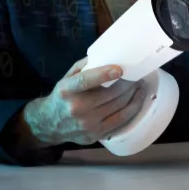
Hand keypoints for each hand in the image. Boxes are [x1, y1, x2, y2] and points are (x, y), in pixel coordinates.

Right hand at [22, 57, 144, 146]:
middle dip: (128, 83)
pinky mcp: (96, 134)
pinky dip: (133, 107)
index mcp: (66, 91)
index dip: (103, 74)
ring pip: (119, 106)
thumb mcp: (67, 78)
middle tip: (138, 74)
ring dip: (134, 94)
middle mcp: (76, 108)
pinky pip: (122, 119)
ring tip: (140, 84)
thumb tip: (109, 55)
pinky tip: (138, 98)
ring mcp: (87, 124)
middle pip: (110, 94)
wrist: (48, 124)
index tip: (120, 69)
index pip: (85, 81)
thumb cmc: (62, 96)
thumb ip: (85, 66)